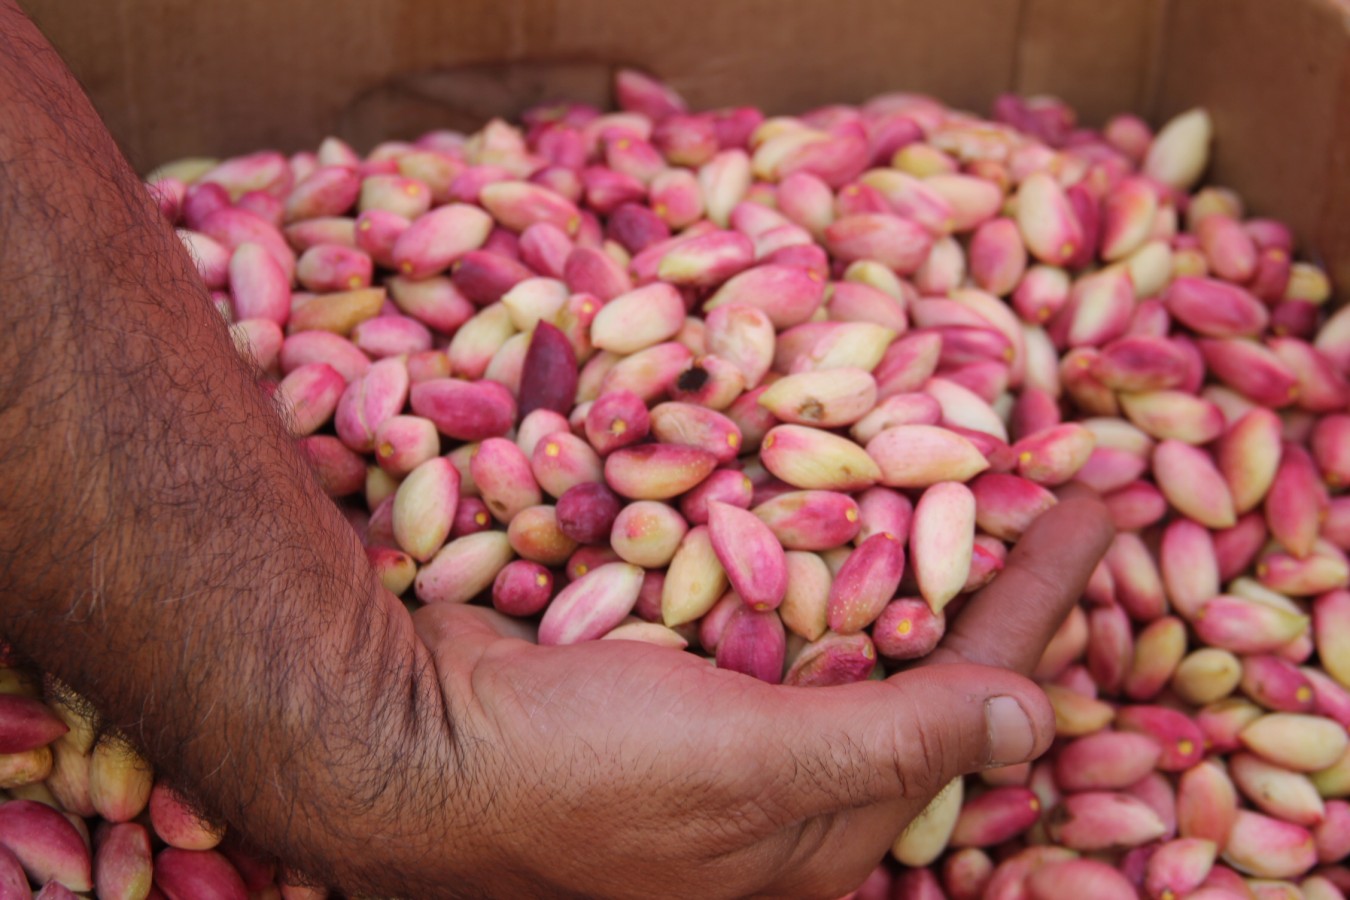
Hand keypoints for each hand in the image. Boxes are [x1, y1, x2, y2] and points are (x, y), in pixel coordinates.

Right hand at [409, 494, 1113, 898]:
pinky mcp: (664, 649)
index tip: (1097, 507)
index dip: (1038, 606)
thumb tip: (1033, 722)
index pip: (967, 702)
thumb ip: (894, 742)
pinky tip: (813, 458)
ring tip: (952, 446)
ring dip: (892, 523)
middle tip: (1040, 469)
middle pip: (912, 648)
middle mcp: (781, 773)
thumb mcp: (748, 769)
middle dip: (981, 558)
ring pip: (834, 600)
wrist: (403, 739)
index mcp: (822, 823)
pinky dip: (791, 514)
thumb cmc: (575, 774)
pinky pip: (754, 573)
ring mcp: (720, 707)